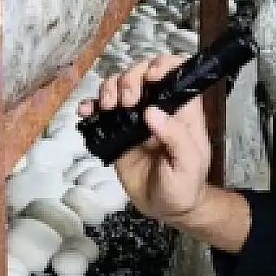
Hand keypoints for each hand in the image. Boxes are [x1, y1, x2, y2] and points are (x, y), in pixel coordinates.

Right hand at [85, 56, 210, 226]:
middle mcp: (158, 107)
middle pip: (143, 72)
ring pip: (120, 85)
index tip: (151, 80)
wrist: (165, 209)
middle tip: (128, 101)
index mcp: (182, 110)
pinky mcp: (118, 131)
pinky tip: (87, 111)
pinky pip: (102, 111)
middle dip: (131, 78)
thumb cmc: (184, 186)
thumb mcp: (188, 165)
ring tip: (109, 106)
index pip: (176, 72)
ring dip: (110, 88)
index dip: (162, 66)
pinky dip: (92, 106)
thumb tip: (153, 112)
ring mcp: (135, 117)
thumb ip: (176, 138)